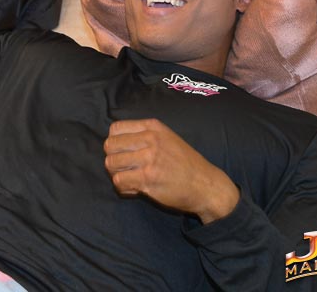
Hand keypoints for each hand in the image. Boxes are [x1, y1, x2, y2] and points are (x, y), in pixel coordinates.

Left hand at [103, 118, 239, 223]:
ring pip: (111, 163)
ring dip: (117, 174)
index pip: (115, 128)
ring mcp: (149, 158)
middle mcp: (150, 139)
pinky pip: (119, 181)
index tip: (123, 152)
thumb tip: (114, 141)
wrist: (206, 185)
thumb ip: (143, 135)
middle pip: (109, 146)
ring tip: (130, 179)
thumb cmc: (185, 163)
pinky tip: (134, 188)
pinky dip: (123, 187)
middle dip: (113, 158)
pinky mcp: (148, 178)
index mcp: (153, 127)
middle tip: (124, 168)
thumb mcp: (167, 138)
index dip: (114, 142)